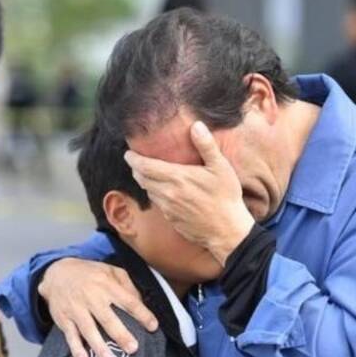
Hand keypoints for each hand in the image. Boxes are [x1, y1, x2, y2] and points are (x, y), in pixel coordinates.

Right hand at [39, 257, 157, 356]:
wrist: (57, 273)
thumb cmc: (90, 274)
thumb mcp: (110, 271)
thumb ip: (127, 285)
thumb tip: (142, 303)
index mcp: (106, 285)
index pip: (128, 301)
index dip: (141, 314)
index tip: (153, 327)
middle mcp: (91, 297)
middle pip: (108, 318)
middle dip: (121, 334)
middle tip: (133, 349)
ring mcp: (76, 308)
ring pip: (88, 329)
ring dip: (98, 346)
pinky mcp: (63, 317)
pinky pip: (70, 334)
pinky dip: (75, 347)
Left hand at [125, 121, 254, 264]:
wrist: (227, 230)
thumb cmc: (226, 197)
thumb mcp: (220, 168)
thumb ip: (206, 146)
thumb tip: (196, 125)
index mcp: (177, 177)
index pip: (144, 166)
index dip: (133, 159)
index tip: (128, 153)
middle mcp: (167, 193)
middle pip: (142, 179)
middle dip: (136, 169)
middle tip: (136, 162)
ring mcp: (167, 208)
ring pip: (149, 192)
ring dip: (146, 183)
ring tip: (150, 175)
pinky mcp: (171, 220)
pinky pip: (158, 205)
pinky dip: (157, 196)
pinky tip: (166, 193)